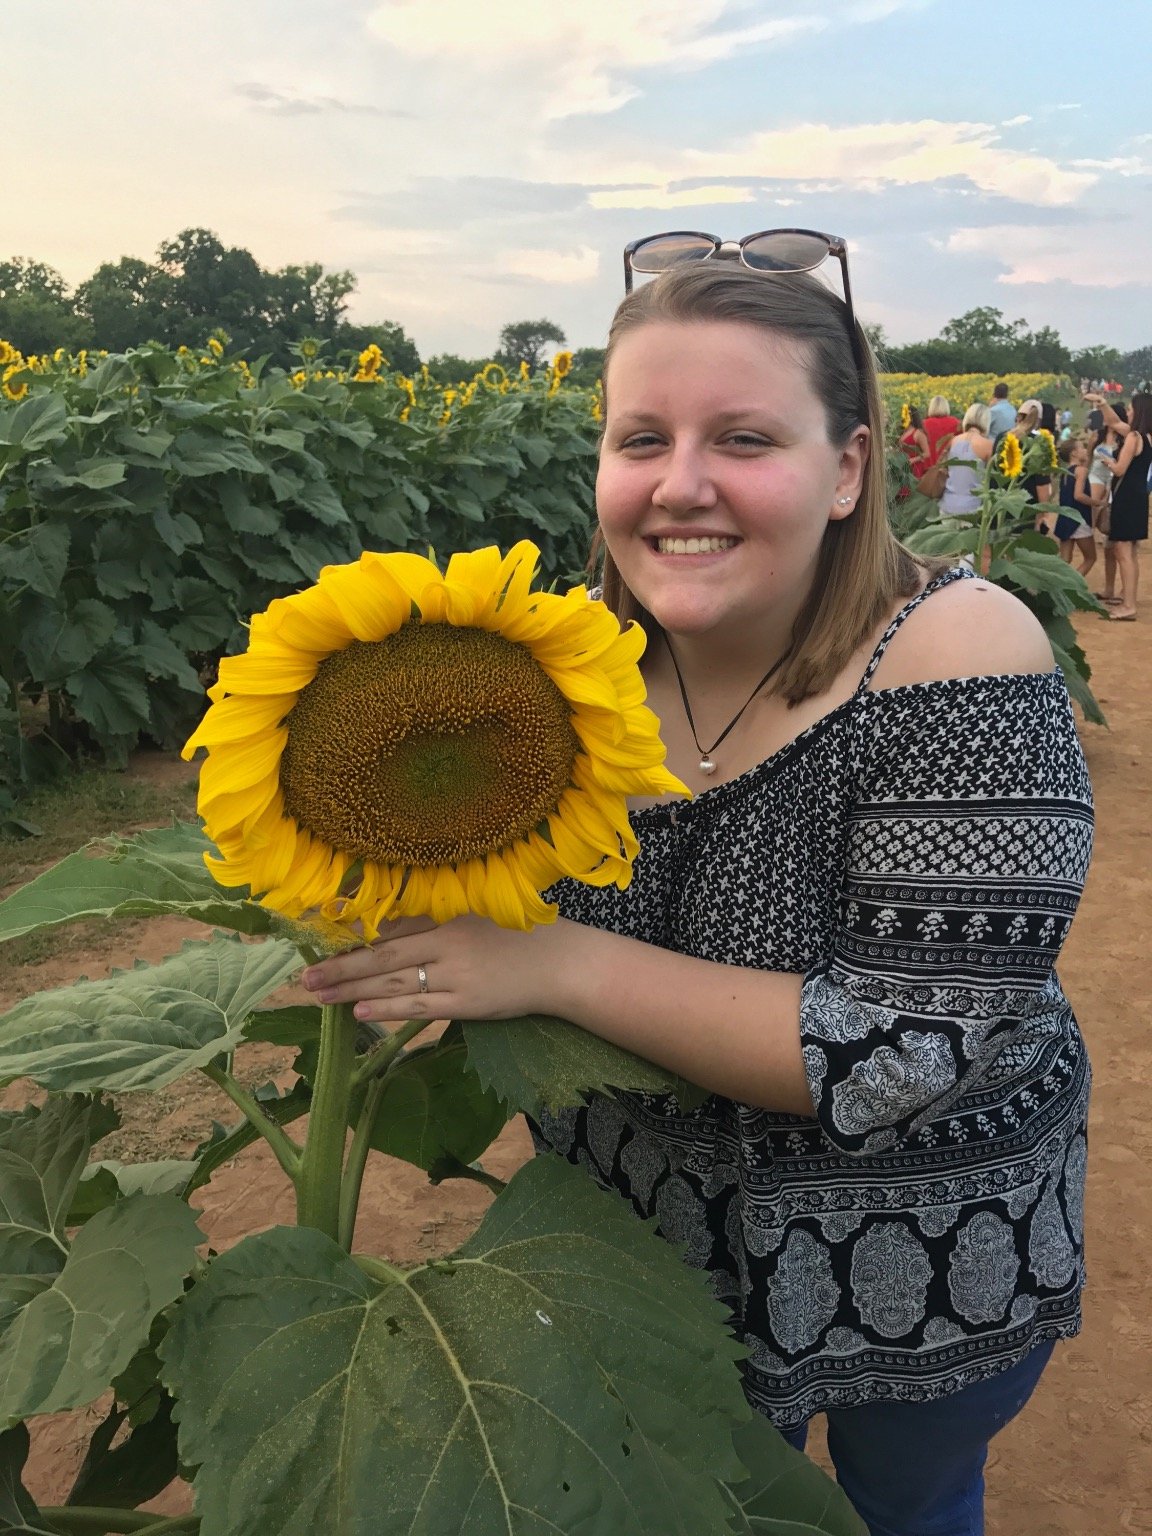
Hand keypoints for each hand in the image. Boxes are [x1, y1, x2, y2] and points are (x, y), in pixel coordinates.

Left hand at [301, 913, 573, 1023]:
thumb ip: (436, 918)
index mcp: (449, 913)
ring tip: (319, 993)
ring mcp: (457, 973)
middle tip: (305, 974)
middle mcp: (448, 939)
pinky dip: (388, 1006)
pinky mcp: (467, 1002)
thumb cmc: (518, 935)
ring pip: (395, 979)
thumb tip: (386, 926)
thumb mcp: (476, 913)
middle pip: (383, 952)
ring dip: (353, 987)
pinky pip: (419, 1006)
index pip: (391, 920)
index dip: (352, 927)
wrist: (562, 963)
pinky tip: (360, 1010)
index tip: (317, 932)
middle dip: (341, 963)